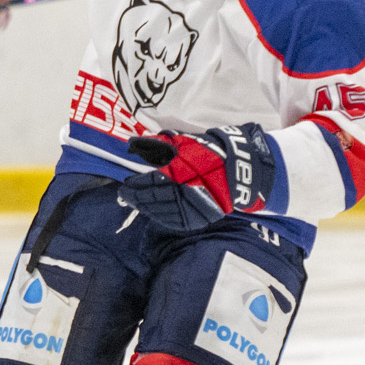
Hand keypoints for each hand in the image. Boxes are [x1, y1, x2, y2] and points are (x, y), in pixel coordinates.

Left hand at [128, 125, 281, 217]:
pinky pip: (173, 221)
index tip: (126, 183)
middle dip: (136, 197)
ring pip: (160, 212)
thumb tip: (132, 145)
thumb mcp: (183, 143)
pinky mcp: (197, 219)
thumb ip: (157, 144)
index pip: (148, 182)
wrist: (238, 171)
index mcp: (176, 174)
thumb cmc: (209, 153)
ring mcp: (189, 209)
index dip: (135, 184)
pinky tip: (152, 213)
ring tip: (135, 203)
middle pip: (152, 198)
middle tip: (125, 196)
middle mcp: (181, 194)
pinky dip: (160, 217)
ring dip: (146, 208)